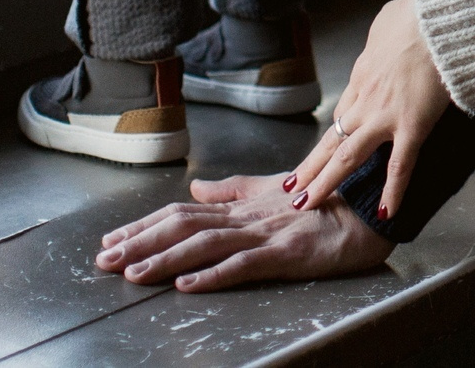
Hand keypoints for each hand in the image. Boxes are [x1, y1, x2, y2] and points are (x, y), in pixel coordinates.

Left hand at [94, 172, 391, 290]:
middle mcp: (247, 217)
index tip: (111, 240)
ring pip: (205, 245)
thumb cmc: (326, 200)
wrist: (370, 206)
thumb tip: (196, 190)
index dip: (144, 226)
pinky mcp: (287, 253)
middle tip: (103, 260)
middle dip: (140, 243)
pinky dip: (212, 276)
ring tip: (131, 273)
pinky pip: (244, 265)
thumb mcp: (274, 191)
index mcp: (242, 206)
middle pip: (184, 227)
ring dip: (163, 259)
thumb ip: (234, 191)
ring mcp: (266, 234)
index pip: (182, 213)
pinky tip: (186, 285)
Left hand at [282, 0, 451, 220]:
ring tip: (307, 205)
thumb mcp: (388, 21)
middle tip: (291, 191)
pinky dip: (394, 192)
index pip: (341, 113)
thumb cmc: (417, 13)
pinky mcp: (411, 126)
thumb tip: (389, 33)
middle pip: (331, 140)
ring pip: (347, 156)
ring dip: (325, 182)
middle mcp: (365, 99)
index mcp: (362, 75)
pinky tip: (389, 213)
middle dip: (309, 168)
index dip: (329, 137)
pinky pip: (400, 165)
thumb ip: (384, 37)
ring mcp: (385, 116)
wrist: (434, 17)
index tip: (318, 153)